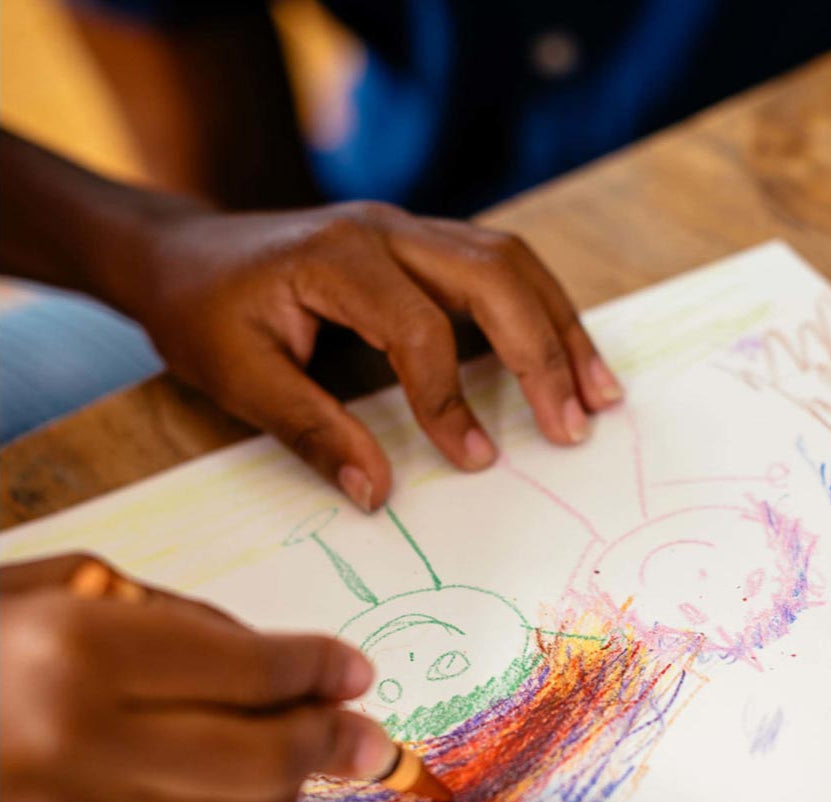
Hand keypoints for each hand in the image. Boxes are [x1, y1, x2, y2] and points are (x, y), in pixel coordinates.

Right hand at [0, 554, 393, 801]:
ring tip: (312, 747)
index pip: (248, 670)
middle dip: (332, 741)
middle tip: (369, 730)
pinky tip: (229, 770)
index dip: (316, 668)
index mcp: (83, 657)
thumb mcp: (63, 586)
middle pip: (263, 759)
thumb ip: (176, 621)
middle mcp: (87, 749)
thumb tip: (276, 664)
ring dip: (291, 781)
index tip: (354, 668)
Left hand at [133, 202, 622, 509]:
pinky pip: (499, 267)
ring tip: (599, 391)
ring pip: (511, 264)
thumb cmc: (202, 313)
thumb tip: (377, 494)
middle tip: (576, 424)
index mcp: (339, 258)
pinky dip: (541, 311)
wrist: (181, 254)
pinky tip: (563, 353)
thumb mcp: (239, 377)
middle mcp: (387, 229)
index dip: (450, 400)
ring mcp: (409, 229)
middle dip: (543, 354)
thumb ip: (311, 433)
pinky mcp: (420, 244)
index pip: (419, 328)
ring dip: (561, 328)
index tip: (472, 460)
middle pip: (494, 277)